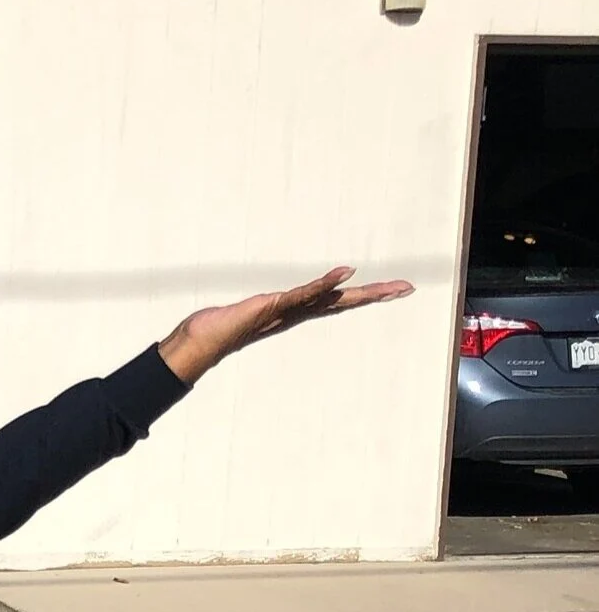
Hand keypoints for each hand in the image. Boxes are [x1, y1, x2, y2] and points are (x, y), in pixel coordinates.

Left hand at [157, 267, 414, 384]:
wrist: (204, 338)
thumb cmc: (225, 325)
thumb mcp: (254, 310)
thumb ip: (265, 306)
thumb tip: (270, 304)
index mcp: (298, 312)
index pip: (337, 301)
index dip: (364, 295)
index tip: (393, 289)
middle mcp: (298, 312)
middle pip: (344, 301)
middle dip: (376, 295)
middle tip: (407, 287)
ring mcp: (289, 309)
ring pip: (331, 298)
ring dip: (361, 290)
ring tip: (390, 286)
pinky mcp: (274, 304)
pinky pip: (304, 292)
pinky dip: (325, 282)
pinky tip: (345, 273)